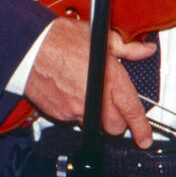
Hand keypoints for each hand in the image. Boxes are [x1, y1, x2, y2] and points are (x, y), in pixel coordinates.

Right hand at [22, 18, 156, 147]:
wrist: (30, 48)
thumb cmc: (63, 39)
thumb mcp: (102, 38)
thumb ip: (128, 48)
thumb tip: (145, 50)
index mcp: (110, 79)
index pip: (132, 111)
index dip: (142, 129)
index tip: (145, 138)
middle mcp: (95, 98)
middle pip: (115, 127)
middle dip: (117, 121)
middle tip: (113, 105)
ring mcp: (76, 109)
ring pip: (95, 126)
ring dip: (97, 116)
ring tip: (89, 94)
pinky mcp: (59, 114)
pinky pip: (74, 120)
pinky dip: (77, 111)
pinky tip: (72, 93)